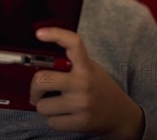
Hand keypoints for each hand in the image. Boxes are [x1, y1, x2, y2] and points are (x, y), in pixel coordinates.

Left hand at [29, 28, 143, 139]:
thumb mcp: (90, 69)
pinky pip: (51, 122)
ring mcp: (81, 103)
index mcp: (86, 66)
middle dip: (34, 87)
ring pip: (42, 106)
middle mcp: (83, 82)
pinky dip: (54, 120)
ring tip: (57, 105)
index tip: (39, 33)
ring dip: (45, 107)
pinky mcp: (80, 122)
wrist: (121, 116)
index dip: (55, 34)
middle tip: (38, 91)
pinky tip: (64, 116)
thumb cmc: (100, 89)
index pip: (72, 43)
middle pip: (42, 79)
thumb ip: (70, 64)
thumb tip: (39, 63)